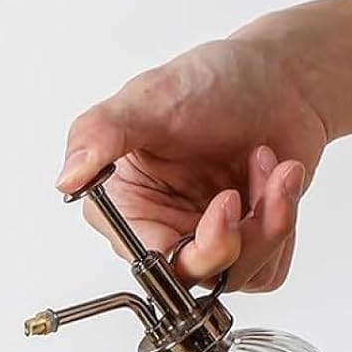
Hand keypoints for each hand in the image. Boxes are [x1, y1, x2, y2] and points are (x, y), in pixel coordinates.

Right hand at [58, 35, 328, 290]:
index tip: (223, 206)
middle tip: (250, 185)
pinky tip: (280, 179)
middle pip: (195, 276)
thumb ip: (99, 133)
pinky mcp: (247, 245)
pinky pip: (269, 269)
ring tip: (274, 165)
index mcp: (125, 206)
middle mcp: (161, 229)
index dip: (188, 249)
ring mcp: (205, 240)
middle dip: (235, 237)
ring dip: (270, 221)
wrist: (281, 76)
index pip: (149, 260)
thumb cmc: (213, 81)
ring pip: (237, 275)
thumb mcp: (149, 98)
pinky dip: (284, 224)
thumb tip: (67, 178)